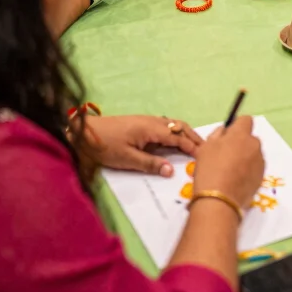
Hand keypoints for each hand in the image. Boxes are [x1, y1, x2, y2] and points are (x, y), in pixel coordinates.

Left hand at [82, 115, 200, 176]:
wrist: (84, 132)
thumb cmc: (105, 146)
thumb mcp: (127, 159)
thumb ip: (150, 164)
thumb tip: (171, 171)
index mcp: (151, 128)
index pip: (178, 137)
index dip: (192, 146)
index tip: (205, 155)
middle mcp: (152, 121)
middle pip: (179, 126)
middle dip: (194, 136)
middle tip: (207, 149)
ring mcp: (146, 121)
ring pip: (173, 124)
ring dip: (186, 133)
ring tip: (196, 146)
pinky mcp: (140, 124)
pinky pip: (165, 126)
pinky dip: (176, 133)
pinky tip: (176, 142)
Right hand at [193, 116, 263, 210]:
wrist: (219, 200)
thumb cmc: (209, 170)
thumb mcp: (206, 147)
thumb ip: (218, 134)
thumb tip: (225, 131)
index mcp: (241, 134)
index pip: (245, 120)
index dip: (236, 125)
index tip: (228, 135)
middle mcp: (254, 145)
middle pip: (250, 138)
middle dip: (241, 142)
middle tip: (227, 154)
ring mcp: (260, 162)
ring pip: (253, 153)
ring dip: (246, 156)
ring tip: (231, 170)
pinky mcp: (261, 177)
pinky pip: (255, 167)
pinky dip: (248, 170)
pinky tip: (236, 180)